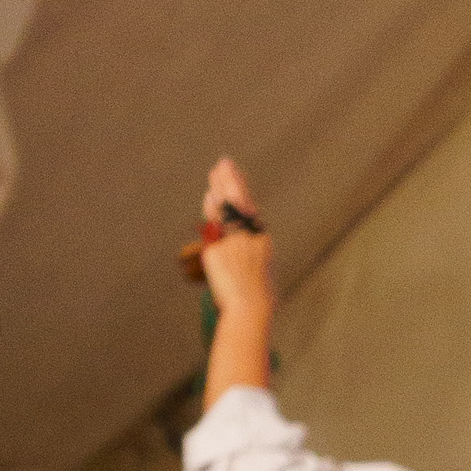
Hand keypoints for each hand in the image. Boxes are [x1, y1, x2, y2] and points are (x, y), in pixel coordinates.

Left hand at [192, 155, 272, 318]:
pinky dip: (210, 211)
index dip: (241, 189)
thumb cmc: (258, 295)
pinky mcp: (216, 251)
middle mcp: (248, 237)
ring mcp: (232, 242)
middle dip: (230, 180)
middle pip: (238, 203)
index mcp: (261, 240)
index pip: (249, 208)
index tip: (235, 174)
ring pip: (223, 210)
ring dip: (218, 188)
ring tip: (214, 172)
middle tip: (223, 162)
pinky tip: (208, 195)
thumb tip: (242, 237)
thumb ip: (250, 248)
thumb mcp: (261, 268)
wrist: (250, 308)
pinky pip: (212, 230)